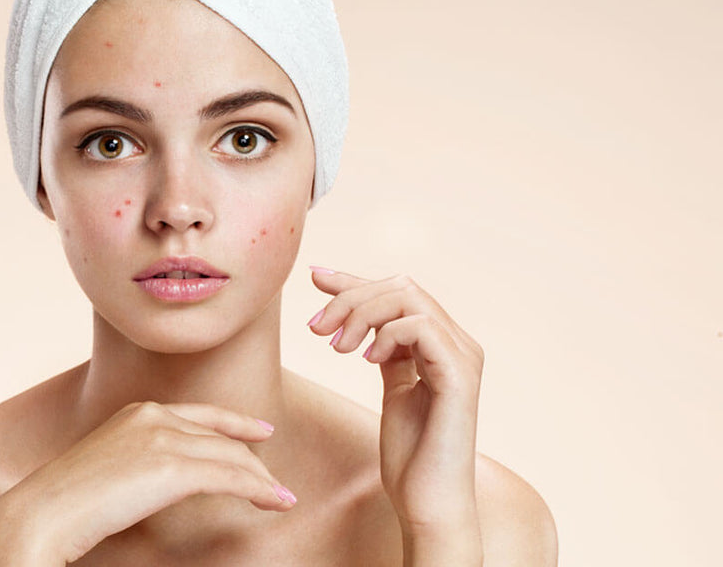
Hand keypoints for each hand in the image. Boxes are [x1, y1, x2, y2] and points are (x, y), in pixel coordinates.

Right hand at [0, 402, 294, 565]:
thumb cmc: (65, 504)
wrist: (41, 514)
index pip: (200, 414)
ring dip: (261, 479)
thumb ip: (136, 463)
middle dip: (253, 459)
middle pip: (220, 437)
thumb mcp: (106, 469)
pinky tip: (274, 502)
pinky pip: (230, 477)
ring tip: (280, 498)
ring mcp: (164, 439)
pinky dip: (259, 489)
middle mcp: (153, 416)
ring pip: (231, 456)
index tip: (261, 432)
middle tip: (275, 482)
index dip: (235, 422)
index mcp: (135, 413)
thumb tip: (155, 481)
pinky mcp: (173, 468)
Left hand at [307, 268, 484, 540]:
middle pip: (401, 287)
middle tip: (316, 328)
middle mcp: (459, 343)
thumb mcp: (394, 390)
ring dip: (360, 314)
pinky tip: (366, 360)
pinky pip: (421, 328)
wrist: (428, 503)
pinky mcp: (460, 376)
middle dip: (349, 298)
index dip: (354, 280)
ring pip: (408, 298)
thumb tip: (359, 317)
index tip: (314, 276)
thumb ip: (386, 352)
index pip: (399, 292)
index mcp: (443, 345)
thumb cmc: (412, 455)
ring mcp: (464, 357)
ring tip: (337, 347)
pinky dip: (387, 335)